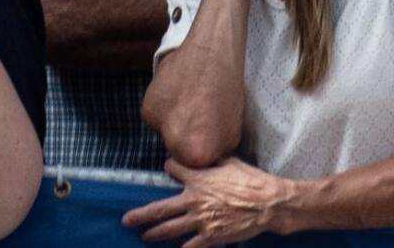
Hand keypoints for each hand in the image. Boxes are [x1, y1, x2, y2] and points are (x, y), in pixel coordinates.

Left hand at [121, 158, 296, 246]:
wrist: (267, 202)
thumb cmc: (251, 180)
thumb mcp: (231, 162)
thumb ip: (213, 161)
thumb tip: (206, 155)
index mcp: (198, 179)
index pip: (173, 170)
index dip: (169, 168)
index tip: (168, 169)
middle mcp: (194, 200)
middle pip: (160, 209)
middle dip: (141, 215)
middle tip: (127, 220)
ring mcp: (200, 220)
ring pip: (169, 230)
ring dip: (154, 234)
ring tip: (145, 236)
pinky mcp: (210, 237)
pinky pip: (189, 247)